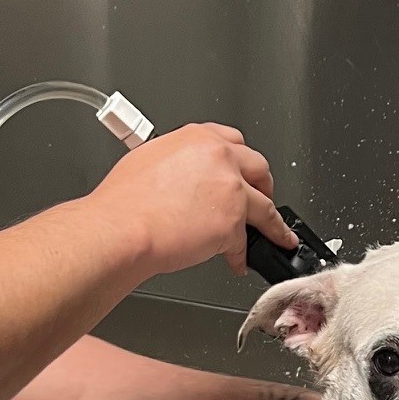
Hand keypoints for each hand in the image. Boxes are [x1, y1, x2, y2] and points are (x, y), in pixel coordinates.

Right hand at [96, 122, 297, 275]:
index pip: (234, 142)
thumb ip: (178, 162)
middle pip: (259, 169)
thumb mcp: (148, 160)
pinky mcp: (232, 222)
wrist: (121, 228)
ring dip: (273, 225)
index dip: (242, 161)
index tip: (244, 172)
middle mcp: (219, 157)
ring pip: (265, 207)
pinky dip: (243, 255)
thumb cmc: (124, 201)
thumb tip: (185, 176)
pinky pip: (245, 242)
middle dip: (264, 186)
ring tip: (278, 236)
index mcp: (197, 138)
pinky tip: (240, 261)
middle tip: (263, 198)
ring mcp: (230, 189)